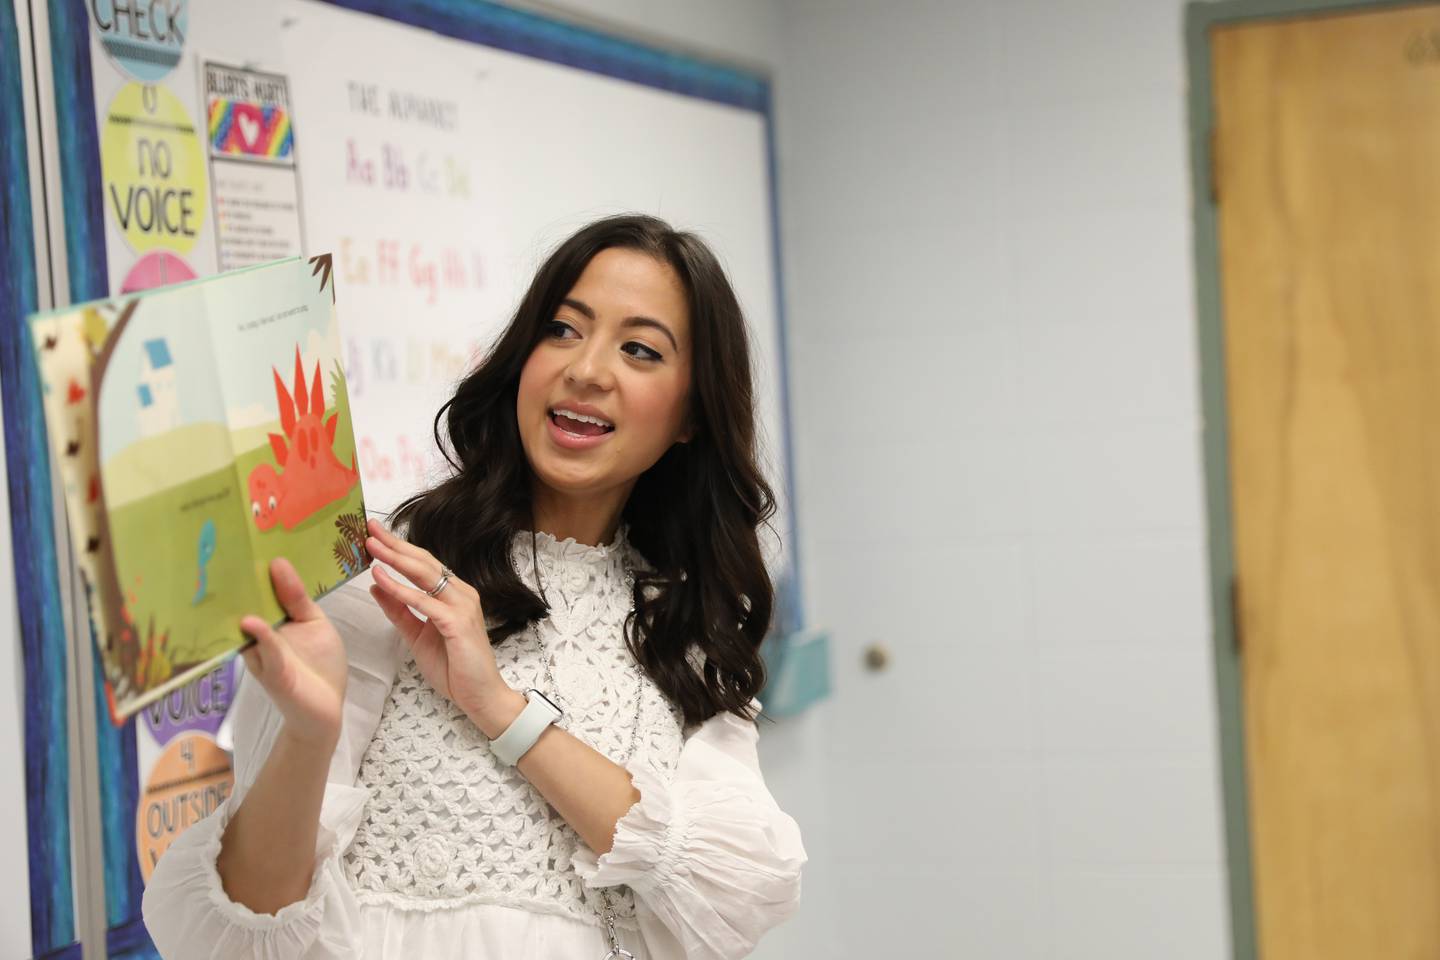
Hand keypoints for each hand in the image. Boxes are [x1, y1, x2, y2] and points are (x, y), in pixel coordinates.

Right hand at [239, 558, 347, 751]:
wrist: (325, 710)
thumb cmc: (319, 664)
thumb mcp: (313, 622)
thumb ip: (297, 596)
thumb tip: (278, 562)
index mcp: (269, 620)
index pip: (254, 591)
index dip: (246, 569)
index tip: (239, 539)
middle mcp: (257, 636)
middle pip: (242, 606)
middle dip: (231, 584)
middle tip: (219, 553)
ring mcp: (262, 655)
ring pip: (248, 628)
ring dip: (239, 607)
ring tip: (230, 580)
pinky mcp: (273, 674)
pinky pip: (265, 652)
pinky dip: (261, 636)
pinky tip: (251, 621)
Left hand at [365, 518, 513, 726]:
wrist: (480, 695)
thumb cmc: (454, 667)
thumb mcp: (417, 635)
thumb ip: (399, 610)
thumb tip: (377, 585)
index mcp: (454, 594)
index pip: (423, 564)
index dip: (398, 548)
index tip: (375, 534)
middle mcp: (461, 593)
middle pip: (423, 562)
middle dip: (394, 544)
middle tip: (369, 529)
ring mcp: (462, 605)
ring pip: (424, 574)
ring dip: (395, 559)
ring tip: (371, 547)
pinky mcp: (457, 622)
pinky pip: (423, 601)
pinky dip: (400, 589)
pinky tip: (381, 579)